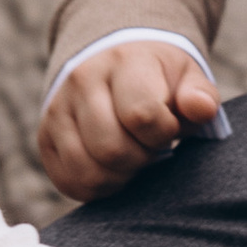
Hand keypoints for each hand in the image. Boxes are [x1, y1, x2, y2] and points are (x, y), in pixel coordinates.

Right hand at [38, 38, 222, 202]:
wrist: (111, 59)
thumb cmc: (157, 77)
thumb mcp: (186, 76)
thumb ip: (199, 95)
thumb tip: (200, 109)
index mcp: (123, 63)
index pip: (140, 114)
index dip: (163, 133)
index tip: (168, 127)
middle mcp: (82, 82)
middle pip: (111, 149)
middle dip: (141, 158)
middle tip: (149, 146)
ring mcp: (58, 110)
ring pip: (87, 170)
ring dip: (119, 177)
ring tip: (131, 157)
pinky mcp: (45, 136)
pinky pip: (68, 181)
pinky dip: (96, 187)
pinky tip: (112, 169)